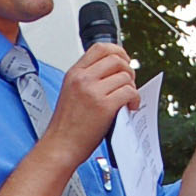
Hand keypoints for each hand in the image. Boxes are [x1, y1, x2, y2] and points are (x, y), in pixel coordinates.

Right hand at [43, 41, 140, 168]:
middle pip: (116, 59)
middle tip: (129, 82)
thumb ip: (87, 80)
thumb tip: (112, 73)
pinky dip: (135, 99)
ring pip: (125, 76)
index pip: (100, 48)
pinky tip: (130, 107)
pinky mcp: (104, 106)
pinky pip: (129, 92)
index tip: (124, 60)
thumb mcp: (70, 93)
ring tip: (128, 99)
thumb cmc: (66, 126)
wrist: (60, 146)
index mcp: (74, 74)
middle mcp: (83, 79)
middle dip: (128, 69)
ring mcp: (93, 92)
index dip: (117, 51)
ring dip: (132, 87)